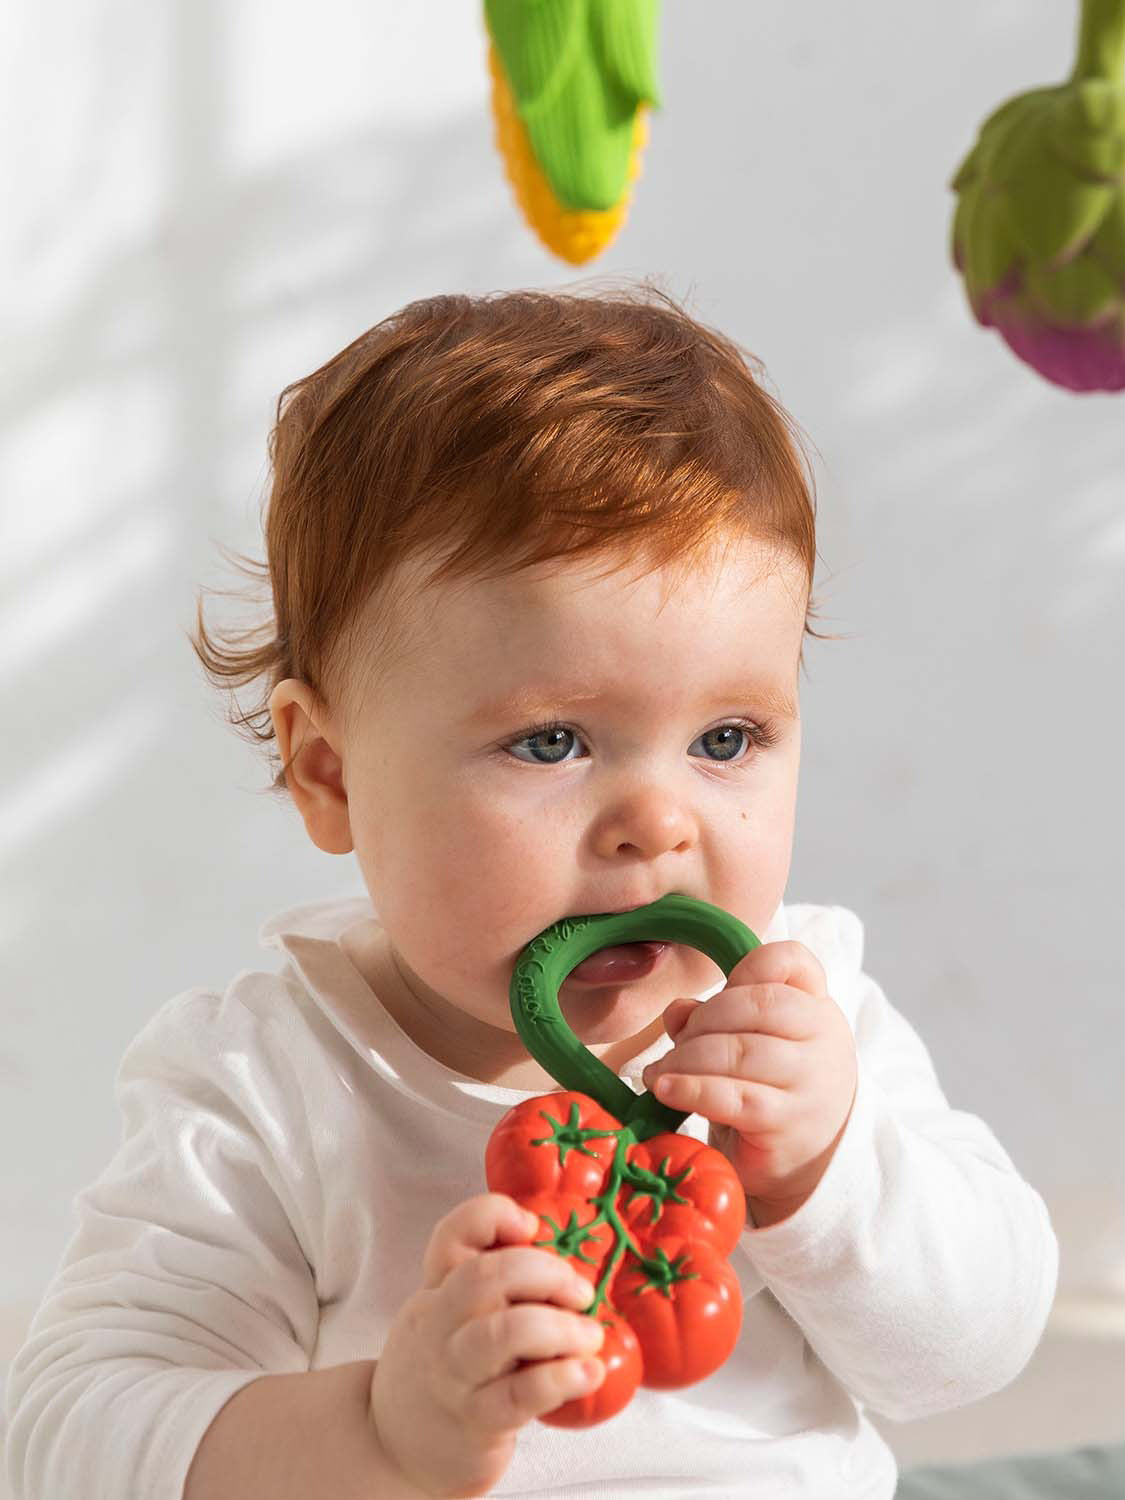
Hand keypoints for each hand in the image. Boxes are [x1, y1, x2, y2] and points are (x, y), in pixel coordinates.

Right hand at [369, 1192, 605, 1496]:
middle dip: (545, 1272)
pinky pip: (520, 1395)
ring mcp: (455, 1375)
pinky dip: (562, 1378)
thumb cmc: (442, 1370)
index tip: (532, 1225)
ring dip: (560, 1327)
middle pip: (484, 1277)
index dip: (494, 1216)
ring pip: (503, 1333)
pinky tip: (588, 1372)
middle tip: (580, 1291)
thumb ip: (490, 1286)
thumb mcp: (449, 1316)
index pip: (453, 1235)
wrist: (395, 1449)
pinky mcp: (477, 1422)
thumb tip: (564, 1263)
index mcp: (437, 1291)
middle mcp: (440, 1326)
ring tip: (589, 1335)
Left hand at [641, 940, 857, 1226]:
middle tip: (676, 1045)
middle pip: (758, 1004)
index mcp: (816, 1008)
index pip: (794, 961)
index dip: (751, 965)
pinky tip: (665, 1089)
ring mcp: (810, 1083)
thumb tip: (677, 1010)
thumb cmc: (769, 1090)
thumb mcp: (748, 1044)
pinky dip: (692, 1089)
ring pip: (742, 1051)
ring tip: (660, 1073)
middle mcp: (823, 1039)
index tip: (723, 986)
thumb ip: (713, 1017)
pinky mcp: (787, 1125)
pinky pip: (734, 1097)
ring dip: (687, 1058)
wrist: (803, 1163)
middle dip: (704, 1020)